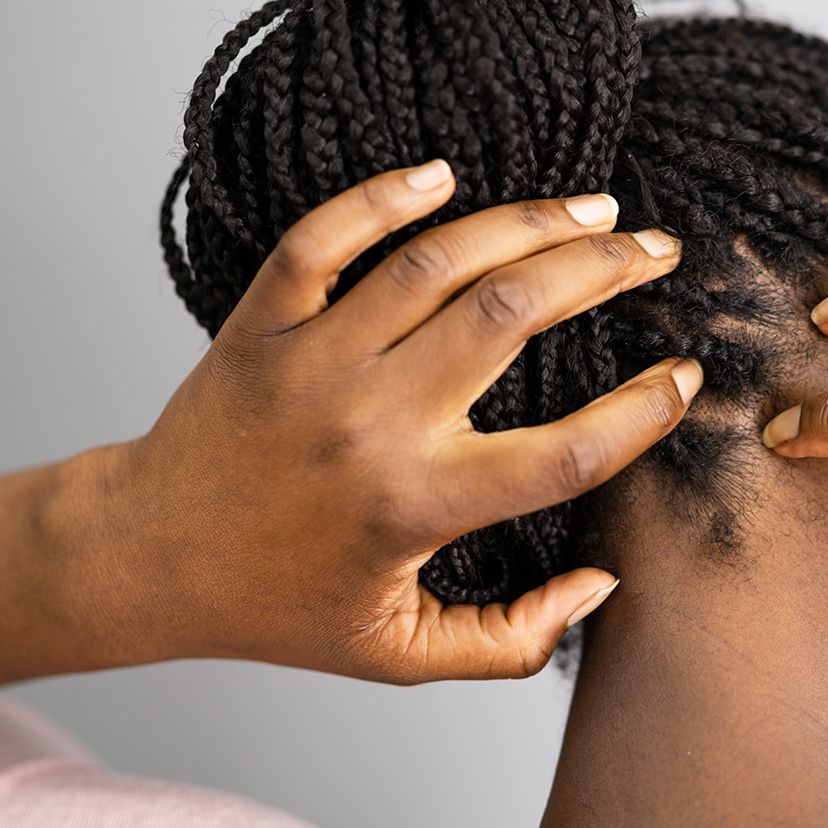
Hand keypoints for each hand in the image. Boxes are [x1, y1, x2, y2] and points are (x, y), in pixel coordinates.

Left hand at [92, 160, 699, 682]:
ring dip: (527, 224)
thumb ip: (512, 641)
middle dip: (603, 270)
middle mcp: (373, 422)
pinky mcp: (262, 323)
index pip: (564, 453)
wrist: (145, 558)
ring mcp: (313, 361)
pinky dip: (382, 195)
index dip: (641, 413)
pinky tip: (443, 173)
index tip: (682, 377)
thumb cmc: (279, 608)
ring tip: (591, 208)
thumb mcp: (401, 654)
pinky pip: (323, 238)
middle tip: (655, 250)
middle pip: (513, 317)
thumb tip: (600, 586)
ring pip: (437, 264)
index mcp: (417, 505)